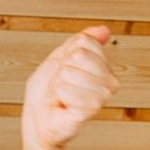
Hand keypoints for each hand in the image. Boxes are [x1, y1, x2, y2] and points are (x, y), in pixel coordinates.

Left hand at [20, 27, 116, 149]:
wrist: (39, 119)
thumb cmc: (48, 91)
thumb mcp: (60, 58)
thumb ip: (81, 41)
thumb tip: (105, 30)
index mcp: (104, 66)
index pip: (85, 41)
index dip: (66, 54)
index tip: (64, 69)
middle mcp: (109, 81)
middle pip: (78, 55)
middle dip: (61, 69)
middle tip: (62, 85)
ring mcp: (103, 95)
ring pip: (69, 72)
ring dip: (58, 85)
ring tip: (62, 96)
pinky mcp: (91, 109)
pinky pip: (66, 90)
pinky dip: (57, 97)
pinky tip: (64, 105)